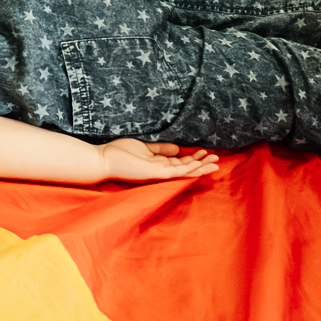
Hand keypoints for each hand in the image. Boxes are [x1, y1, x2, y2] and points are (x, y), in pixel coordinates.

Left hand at [97, 138, 219, 181]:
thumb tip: (178, 148)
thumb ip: (160, 149)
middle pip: (186, 168)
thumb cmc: (119, 154)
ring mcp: (159, 173)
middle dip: (201, 164)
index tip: (205, 153)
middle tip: (217, 160)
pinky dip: (189, 168)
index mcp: (157, 164)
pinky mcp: (155, 173)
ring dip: (200, 167)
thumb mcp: (144, 147)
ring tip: (215, 163)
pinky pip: (176, 171)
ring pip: (184, 171)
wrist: (104, 160)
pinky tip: (199, 165)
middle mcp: (160, 170)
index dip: (193, 158)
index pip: (180, 162)